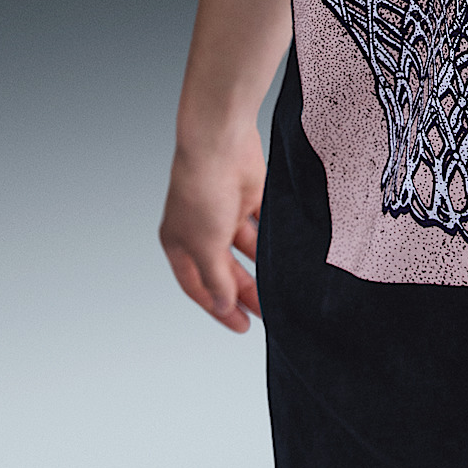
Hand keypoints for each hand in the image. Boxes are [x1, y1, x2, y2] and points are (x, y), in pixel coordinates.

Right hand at [159, 124, 266, 333]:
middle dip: (244, 291)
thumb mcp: (206, 246)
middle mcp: (201, 229)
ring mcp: (225, 211)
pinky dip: (273, 237)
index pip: (198, 286)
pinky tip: (288, 254)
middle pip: (225, 269)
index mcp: (180, 243)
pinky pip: (264, 223)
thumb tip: (223, 304)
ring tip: (283, 288)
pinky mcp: (249, 194)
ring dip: (262, 267)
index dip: (218, 308)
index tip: (242, 326)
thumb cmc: (202, 189)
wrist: (221, 141)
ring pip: (247, 248)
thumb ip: (216, 278)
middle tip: (268, 312)